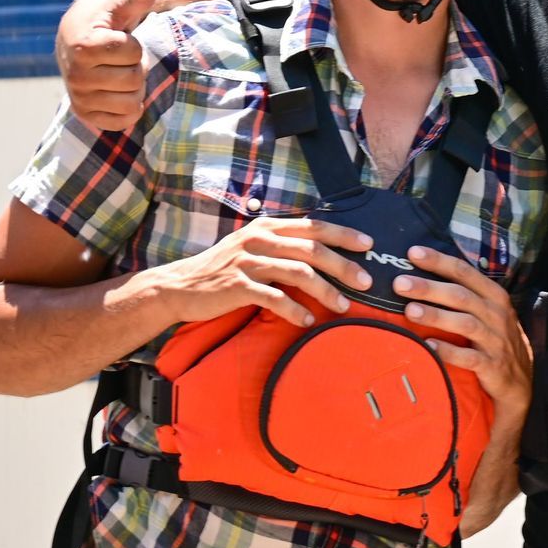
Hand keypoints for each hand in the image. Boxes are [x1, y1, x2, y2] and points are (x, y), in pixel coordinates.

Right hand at [56, 0, 155, 131]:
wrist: (77, 42)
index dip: (133, 45)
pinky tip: (116, 92)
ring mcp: (78, 97)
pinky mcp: (85, 115)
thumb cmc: (104, 20)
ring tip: (117, 72)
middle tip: (119, 59)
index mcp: (82, 45)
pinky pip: (124, 121)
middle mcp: (74, 74)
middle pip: (134, 79)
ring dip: (134, 88)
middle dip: (135, 66)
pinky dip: (128, 108)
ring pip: (132, 102)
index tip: (118, 39)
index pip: (132, 52)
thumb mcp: (121, 3)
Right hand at [147, 217, 374, 327]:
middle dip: (343, 266)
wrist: (179, 286)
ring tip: (343, 307)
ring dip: (325, 291)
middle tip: (365, 282)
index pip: (314, 226)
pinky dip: (294, 310)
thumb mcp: (253, 247)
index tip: (368, 244)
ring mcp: (248, 263)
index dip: (343, 233)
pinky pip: (274, 298)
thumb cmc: (223, 269)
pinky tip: (306, 321)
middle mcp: (259, 240)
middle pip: (312, 249)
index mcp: (267, 227)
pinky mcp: (237, 286)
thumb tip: (324, 253)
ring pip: (298, 273)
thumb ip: (283, 245)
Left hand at [395, 246, 531, 415]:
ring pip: (465, 323)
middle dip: (430, 288)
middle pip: (461, 296)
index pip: (465, 272)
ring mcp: (495, 340)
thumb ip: (464, 295)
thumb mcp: (487, 312)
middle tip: (400, 283)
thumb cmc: (494, 339)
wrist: (519, 380)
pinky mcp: (492, 365)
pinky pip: (469, 357)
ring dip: (437, 315)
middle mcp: (496, 314)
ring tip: (409, 311)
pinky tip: (429, 346)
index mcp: (494, 296)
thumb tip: (423, 275)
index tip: (413, 253)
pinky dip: (449, 351)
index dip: (439, 261)